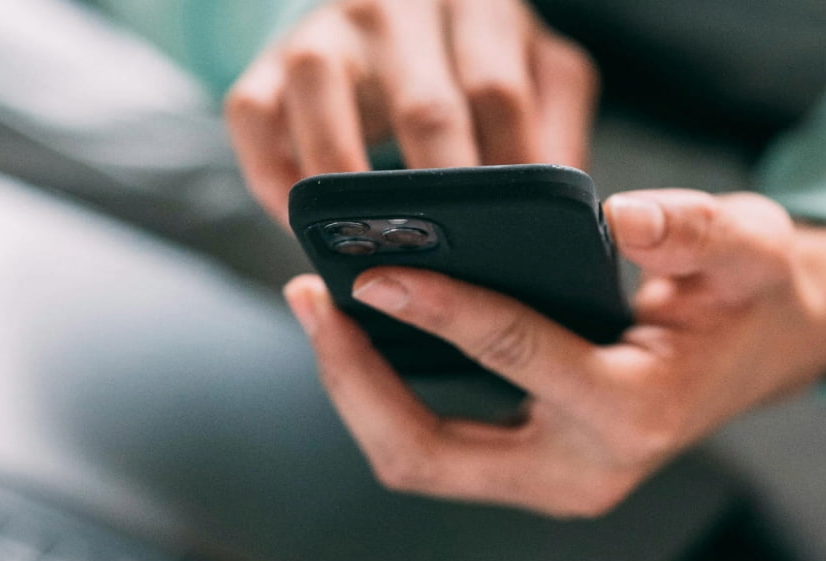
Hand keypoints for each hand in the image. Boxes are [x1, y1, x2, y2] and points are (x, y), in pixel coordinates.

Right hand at [224, 0, 598, 222]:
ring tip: (368, 250)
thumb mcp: (533, 73)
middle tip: (453, 268)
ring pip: (324, 97)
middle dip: (439, 198)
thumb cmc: (472, 61)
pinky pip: (253, 115)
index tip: (515, 241)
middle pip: (424, 105)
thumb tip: (573, 218)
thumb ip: (557, 129)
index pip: (499, 92)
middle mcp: (398, 5)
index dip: (508, 175)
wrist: (387, 15)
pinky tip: (300, 223)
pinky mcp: (268, 59)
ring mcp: (327, 28)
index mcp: (478, 3)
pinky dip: (272, 176)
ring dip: (345, 186)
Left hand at [283, 190, 825, 517]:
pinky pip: (434, 450)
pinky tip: (364, 335)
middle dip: (354, 380)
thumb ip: (696, 229)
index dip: (438, 309)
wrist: (763, 353)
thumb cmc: (749, 297)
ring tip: (321, 310)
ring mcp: (551, 484)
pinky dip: (386, 398)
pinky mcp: (529, 472)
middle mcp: (582, 471)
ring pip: (418, 462)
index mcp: (635, 413)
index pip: (514, 356)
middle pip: (429, 453)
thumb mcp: (750, 246)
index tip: (374, 272)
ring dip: (357, 392)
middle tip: (310, 297)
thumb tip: (619, 217)